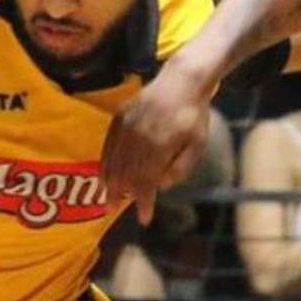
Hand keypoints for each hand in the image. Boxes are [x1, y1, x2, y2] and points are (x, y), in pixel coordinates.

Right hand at [102, 76, 212, 224]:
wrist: (181, 81)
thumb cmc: (193, 118)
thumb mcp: (198, 145)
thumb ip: (181, 168)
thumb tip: (161, 186)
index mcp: (162, 144)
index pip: (149, 179)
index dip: (145, 201)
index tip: (144, 218)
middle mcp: (141, 135)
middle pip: (127, 171)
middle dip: (120, 193)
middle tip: (112, 210)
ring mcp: (128, 124)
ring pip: (115, 159)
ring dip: (109, 181)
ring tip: (106, 198)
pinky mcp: (120, 116)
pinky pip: (108, 143)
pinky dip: (104, 161)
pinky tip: (103, 175)